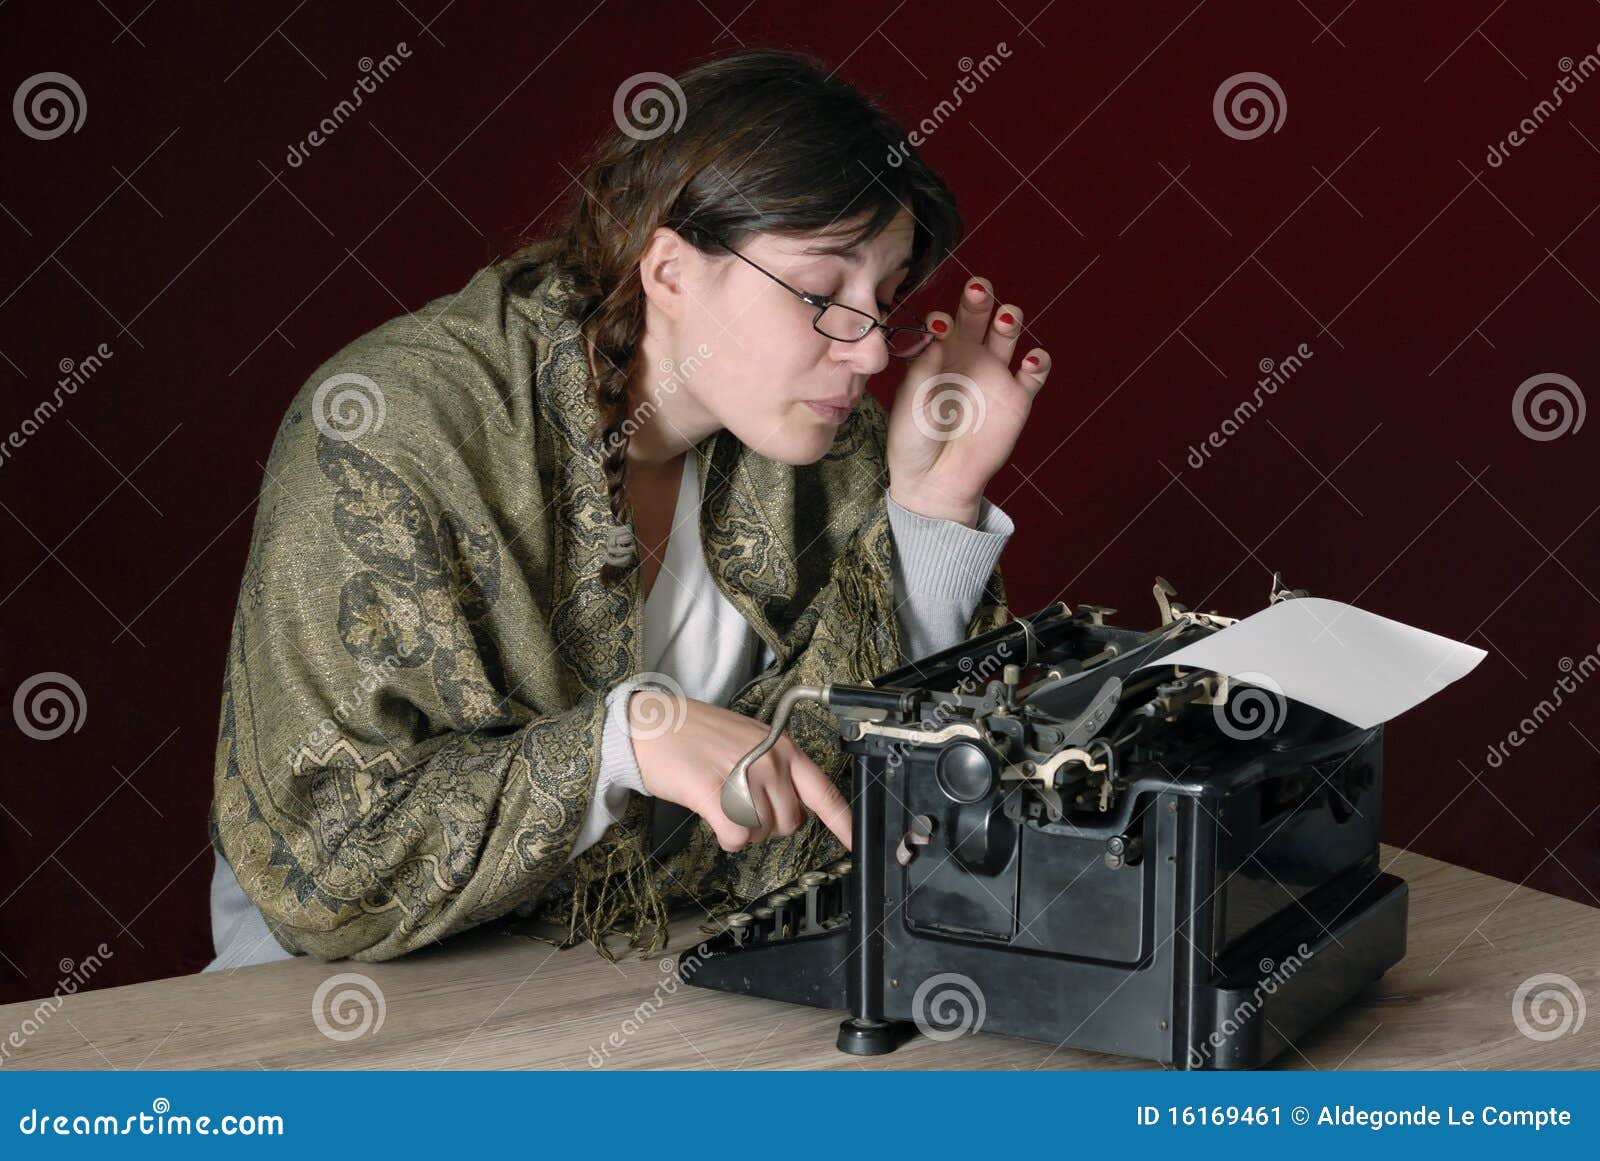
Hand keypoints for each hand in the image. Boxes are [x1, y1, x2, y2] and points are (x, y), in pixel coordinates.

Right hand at [627, 693, 851, 852]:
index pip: (824, 792)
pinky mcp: (715, 793)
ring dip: (742, 828)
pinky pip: (738, 837)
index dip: (844, 823)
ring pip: (762, 833)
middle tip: (740, 802)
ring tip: (721, 800)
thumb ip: (777, 770)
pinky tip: (713, 816)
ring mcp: (745, 776)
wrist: (651, 725)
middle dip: (767, 824)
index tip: (857, 845)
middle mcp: (771, 762)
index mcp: (784, 749)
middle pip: (789, 823)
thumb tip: (791, 808)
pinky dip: (726, 837)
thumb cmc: (696, 734)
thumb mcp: (750, 742)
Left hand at [886, 277, 1050, 524]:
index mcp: (937, 356)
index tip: (940, 323)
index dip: (944, 318)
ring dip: (1009, 319)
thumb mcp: (910, 405)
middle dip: (979, 300)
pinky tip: (1030, 359)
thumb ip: (922, 370)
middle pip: (978, 317)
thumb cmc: (914, 441)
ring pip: (1008, 334)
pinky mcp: (1017, 398)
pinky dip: (1038, 360)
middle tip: (979, 290)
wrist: (936, 481)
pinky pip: (1034, 371)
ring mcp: (994, 375)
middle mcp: (967, 358)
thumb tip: (936, 335)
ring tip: (1005, 319)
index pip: (944, 324)